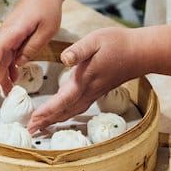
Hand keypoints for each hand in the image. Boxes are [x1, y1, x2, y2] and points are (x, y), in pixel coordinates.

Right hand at [0, 0, 62, 95]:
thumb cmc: (46, 7)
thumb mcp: (46, 30)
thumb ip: (32, 48)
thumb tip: (19, 64)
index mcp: (12, 31)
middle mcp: (6, 34)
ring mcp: (9, 35)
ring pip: (0, 58)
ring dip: (1, 75)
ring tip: (7, 93)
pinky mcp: (13, 36)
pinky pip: (7, 54)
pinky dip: (9, 67)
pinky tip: (14, 78)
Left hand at [27, 27, 141, 133]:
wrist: (140, 52)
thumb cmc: (117, 43)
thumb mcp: (95, 40)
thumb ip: (78, 50)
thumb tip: (64, 59)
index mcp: (84, 79)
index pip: (62, 100)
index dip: (47, 111)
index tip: (33, 120)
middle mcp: (88, 90)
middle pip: (65, 111)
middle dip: (47, 121)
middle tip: (30, 130)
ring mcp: (94, 93)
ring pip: (72, 112)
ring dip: (55, 120)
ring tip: (41, 127)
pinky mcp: (98, 91)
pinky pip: (79, 108)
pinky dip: (66, 114)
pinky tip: (62, 115)